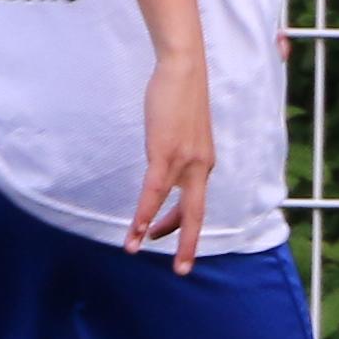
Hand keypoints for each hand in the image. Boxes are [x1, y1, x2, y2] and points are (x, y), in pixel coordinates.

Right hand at [128, 46, 217, 272]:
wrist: (184, 69)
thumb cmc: (180, 96)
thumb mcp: (182, 130)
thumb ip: (177, 150)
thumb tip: (164, 163)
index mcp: (204, 163)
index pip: (194, 203)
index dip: (180, 224)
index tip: (161, 236)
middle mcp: (200, 166)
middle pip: (195, 214)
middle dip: (188, 244)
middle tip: (180, 269)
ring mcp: (185, 161)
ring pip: (171, 207)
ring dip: (152, 231)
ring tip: (136, 250)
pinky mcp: (166, 153)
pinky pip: (154, 192)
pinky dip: (144, 213)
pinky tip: (135, 230)